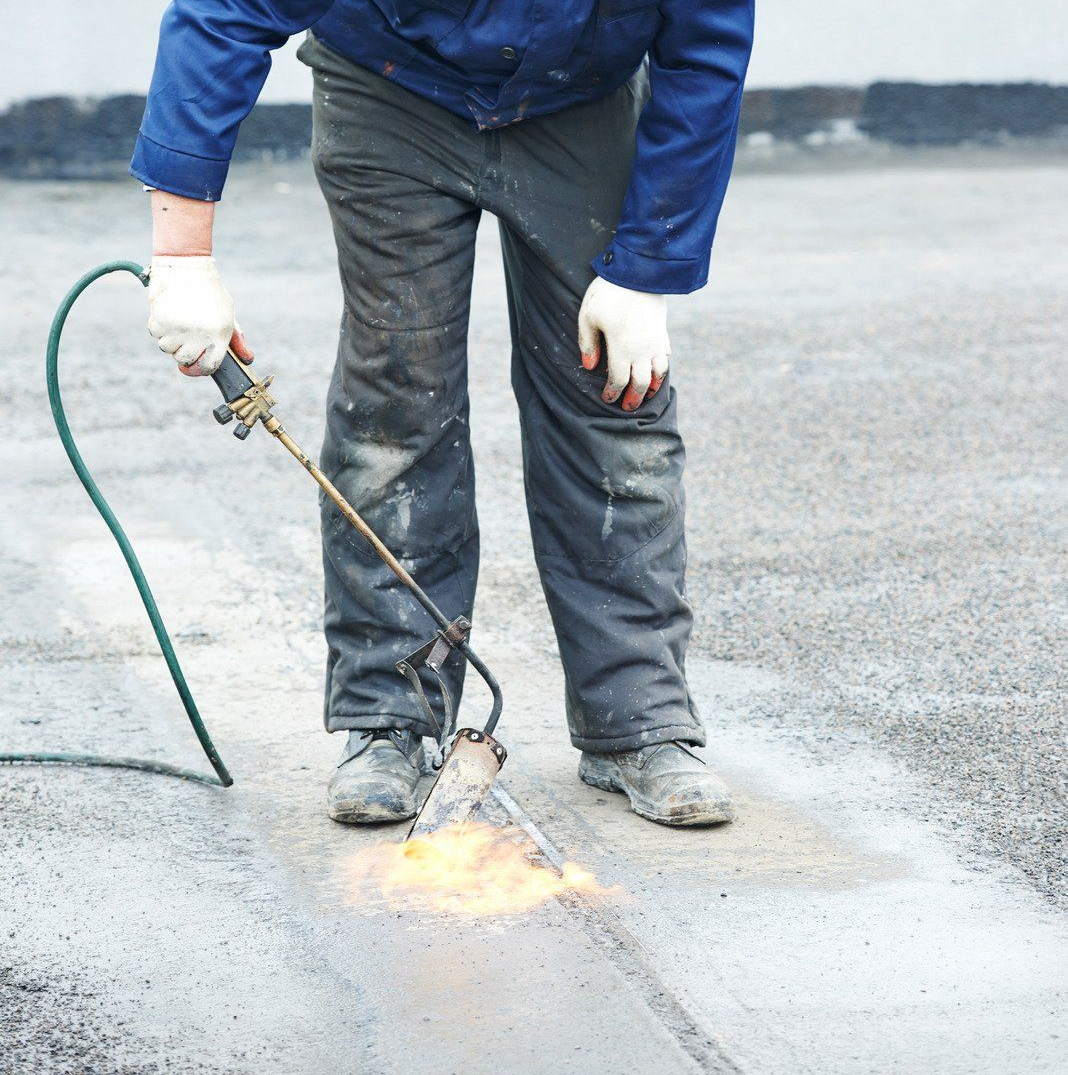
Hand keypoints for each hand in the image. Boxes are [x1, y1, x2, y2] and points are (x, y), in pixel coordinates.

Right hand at [147, 255, 252, 375]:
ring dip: (170, 339)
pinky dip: (159, 327)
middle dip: (183, 353)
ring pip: (167, 349)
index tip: (195, 365)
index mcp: (220, 334)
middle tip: (185, 338)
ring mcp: (179, 329)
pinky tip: (167, 313)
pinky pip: (156, 334)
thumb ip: (237, 339)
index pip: (208, 366)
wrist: (186, 266)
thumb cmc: (210, 292)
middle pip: (184, 361)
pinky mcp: (161, 320)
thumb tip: (247, 360)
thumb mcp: (228, 314)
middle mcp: (200, 335)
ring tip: (178, 322)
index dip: (200, 369)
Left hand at [577, 277, 669, 410]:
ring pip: (659, 372)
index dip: (613, 393)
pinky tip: (656, 369)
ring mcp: (656, 341)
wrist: (640, 269)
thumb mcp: (588, 316)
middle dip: (634, 397)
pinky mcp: (663, 331)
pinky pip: (666, 355)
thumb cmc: (608, 292)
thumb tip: (590, 367)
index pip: (619, 380)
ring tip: (646, 392)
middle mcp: (643, 350)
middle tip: (628, 406)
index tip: (607, 399)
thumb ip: (588, 343)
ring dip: (652, 386)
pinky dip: (662, 367)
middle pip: (641, 383)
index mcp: (622, 349)